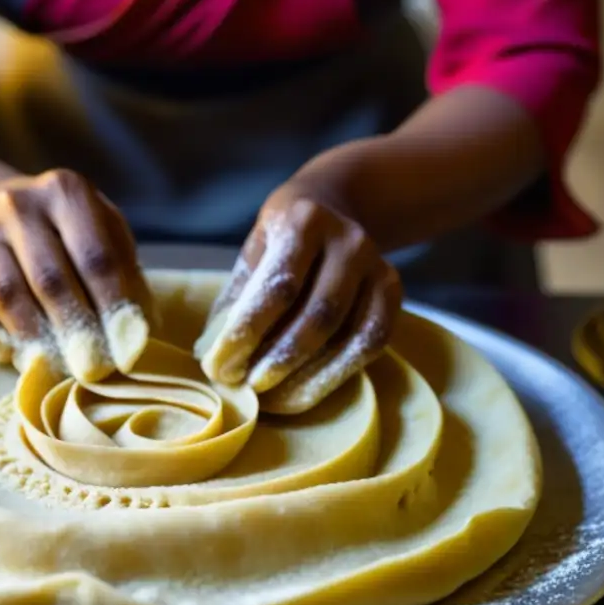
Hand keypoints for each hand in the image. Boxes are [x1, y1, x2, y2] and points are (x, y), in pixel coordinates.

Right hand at [0, 169, 156, 381]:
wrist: (1, 213)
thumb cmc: (69, 234)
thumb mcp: (104, 234)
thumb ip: (125, 272)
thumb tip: (142, 330)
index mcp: (65, 191)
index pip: (97, 257)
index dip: (114, 306)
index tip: (128, 346)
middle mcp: (17, 204)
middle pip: (52, 279)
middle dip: (77, 328)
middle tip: (95, 367)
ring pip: (9, 293)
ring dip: (36, 336)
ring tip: (59, 366)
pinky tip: (8, 355)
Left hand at [194, 179, 401, 413]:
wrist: (334, 206)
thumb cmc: (281, 240)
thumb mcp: (254, 252)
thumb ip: (237, 298)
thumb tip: (210, 354)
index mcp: (304, 221)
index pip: (278, 287)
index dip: (247, 333)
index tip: (219, 367)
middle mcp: (348, 240)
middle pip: (318, 314)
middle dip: (278, 360)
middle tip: (245, 388)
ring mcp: (377, 265)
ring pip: (350, 334)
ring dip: (309, 376)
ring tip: (272, 398)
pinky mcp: (393, 290)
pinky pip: (373, 341)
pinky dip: (339, 373)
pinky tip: (307, 390)